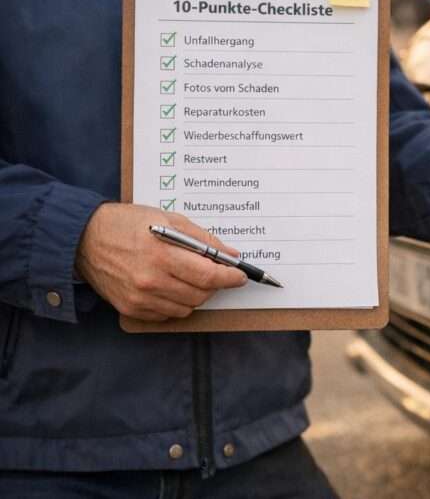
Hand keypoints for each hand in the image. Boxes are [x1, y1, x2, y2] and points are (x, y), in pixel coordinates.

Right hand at [76, 203, 246, 320]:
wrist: (83, 239)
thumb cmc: (127, 223)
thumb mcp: (168, 219)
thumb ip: (202, 238)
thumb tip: (230, 254)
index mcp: (161, 254)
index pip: (208, 275)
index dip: (230, 277)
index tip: (240, 276)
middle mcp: (150, 280)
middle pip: (200, 294)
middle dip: (214, 284)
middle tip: (214, 272)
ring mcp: (139, 298)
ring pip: (187, 307)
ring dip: (196, 294)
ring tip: (188, 276)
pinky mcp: (130, 308)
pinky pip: (167, 314)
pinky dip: (176, 303)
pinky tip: (170, 286)